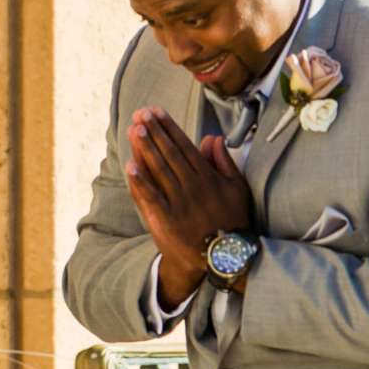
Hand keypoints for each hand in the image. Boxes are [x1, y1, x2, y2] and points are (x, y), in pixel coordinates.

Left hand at [125, 107, 254, 305]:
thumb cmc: (234, 221)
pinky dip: (141, 181)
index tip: (157, 112)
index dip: (170, 128)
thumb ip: (225, 162)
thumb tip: (213, 138)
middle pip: (170, 154)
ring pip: (160, 170)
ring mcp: (179, 203)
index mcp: (209, 178)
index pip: (186, 147)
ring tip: (135, 130)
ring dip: (146, 149)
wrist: (228, 256)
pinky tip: (130, 165)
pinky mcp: (168, 219)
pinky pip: (152, 197)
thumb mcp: (238, 189)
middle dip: (155, 132)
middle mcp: (193, 187)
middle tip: (141, 114)